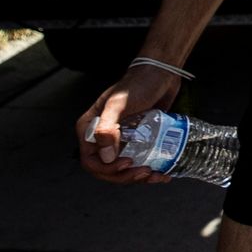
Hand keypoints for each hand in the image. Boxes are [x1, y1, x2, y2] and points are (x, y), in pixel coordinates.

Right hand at [75, 62, 181, 184]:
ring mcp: (119, 140)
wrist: (161, 73)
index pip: (90, 161)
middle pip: (106, 169)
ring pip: (123, 168)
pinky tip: (162, 173)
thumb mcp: (118, 104)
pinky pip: (138, 161)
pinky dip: (148, 171)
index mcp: (89, 129)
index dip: (107, 169)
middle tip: (145, 172)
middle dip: (124, 176)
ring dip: (137, 177)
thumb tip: (105, 157)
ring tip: (155, 176)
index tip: (128, 163)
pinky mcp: (136, 140)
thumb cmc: (138, 84)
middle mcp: (101, 137)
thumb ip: (106, 128)